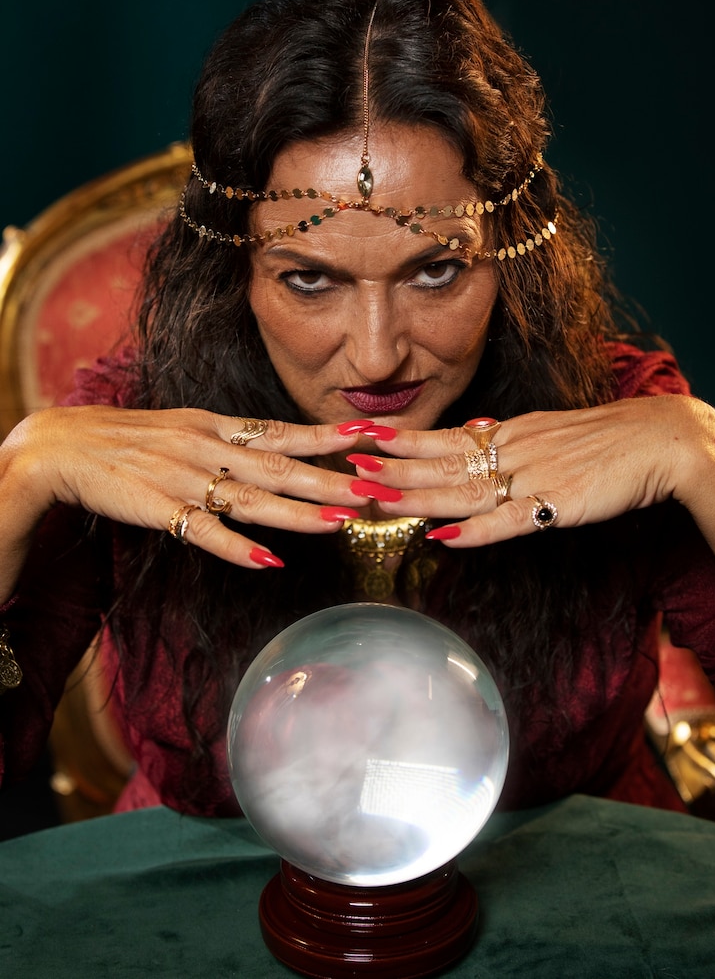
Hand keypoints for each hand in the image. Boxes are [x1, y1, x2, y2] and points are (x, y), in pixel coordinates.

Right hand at [0, 406, 371, 584]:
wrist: (62, 447)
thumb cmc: (128, 439)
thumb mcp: (185, 427)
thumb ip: (229, 440)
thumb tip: (275, 447)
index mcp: (215, 427)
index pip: (282, 431)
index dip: (328, 435)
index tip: (371, 433)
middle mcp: (208, 449)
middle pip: (279, 466)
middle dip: (331, 478)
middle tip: (376, 487)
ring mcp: (184, 479)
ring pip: (251, 499)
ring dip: (298, 512)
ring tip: (341, 522)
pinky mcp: (158, 509)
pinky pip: (203, 532)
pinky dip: (236, 547)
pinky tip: (268, 562)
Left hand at [345, 396, 714, 575]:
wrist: (656, 439)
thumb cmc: (604, 440)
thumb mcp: (546, 430)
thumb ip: (507, 438)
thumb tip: (472, 431)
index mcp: (508, 434)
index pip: (445, 438)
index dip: (402, 442)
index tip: (363, 440)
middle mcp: (511, 450)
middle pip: (441, 463)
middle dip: (392, 469)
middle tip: (347, 470)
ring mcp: (530, 476)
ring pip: (462, 490)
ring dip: (416, 497)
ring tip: (375, 499)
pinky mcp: (555, 503)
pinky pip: (507, 520)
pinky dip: (474, 531)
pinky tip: (442, 537)